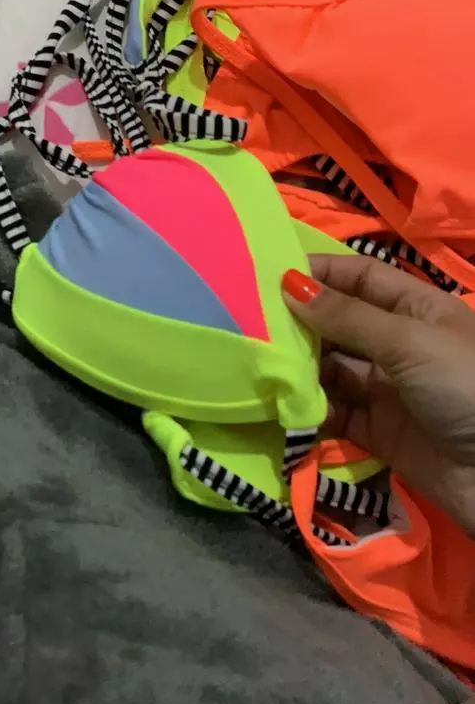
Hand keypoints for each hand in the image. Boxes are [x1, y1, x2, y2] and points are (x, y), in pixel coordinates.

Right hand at [282, 256, 474, 535]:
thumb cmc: (464, 387)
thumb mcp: (408, 341)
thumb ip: (348, 316)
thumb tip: (289, 284)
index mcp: (418, 308)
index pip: (361, 277)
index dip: (320, 272)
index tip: (268, 273)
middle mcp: (400, 343)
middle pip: (340, 322)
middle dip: (300, 321)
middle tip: (250, 321)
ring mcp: (388, 389)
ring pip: (333, 369)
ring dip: (300, 366)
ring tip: (259, 362)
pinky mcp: (378, 431)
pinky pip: (335, 413)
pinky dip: (310, 409)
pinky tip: (283, 403)